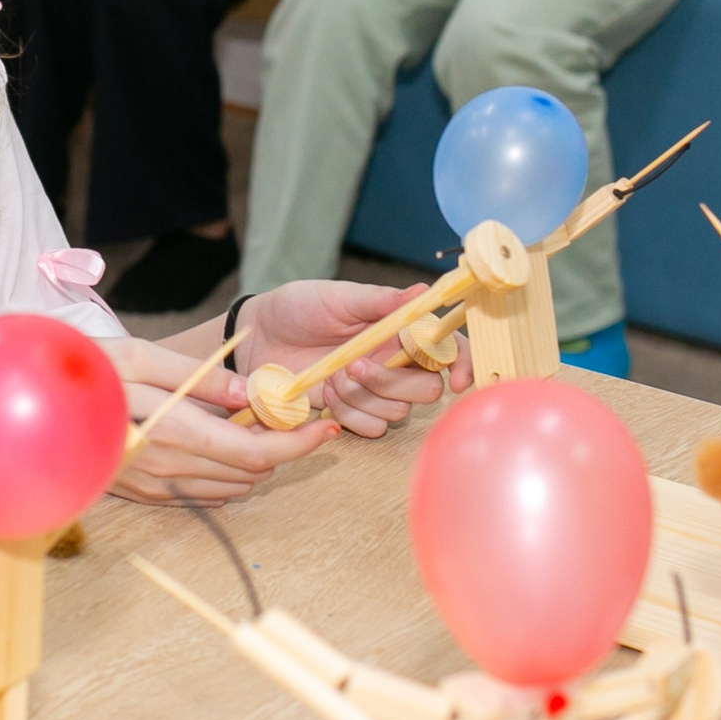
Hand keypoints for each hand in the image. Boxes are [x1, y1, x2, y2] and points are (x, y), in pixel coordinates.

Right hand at [101, 335, 338, 504]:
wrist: (27, 410)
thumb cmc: (84, 372)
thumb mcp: (139, 357)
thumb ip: (196, 376)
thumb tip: (246, 394)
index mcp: (173, 435)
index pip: (255, 453)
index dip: (298, 444)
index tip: (327, 428)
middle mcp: (167, 470)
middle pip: (249, 473)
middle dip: (280, 447)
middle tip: (292, 414)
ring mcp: (154, 488)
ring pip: (231, 487)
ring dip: (253, 460)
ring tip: (253, 422)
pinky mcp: (143, 495)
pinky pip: (203, 493)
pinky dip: (225, 472)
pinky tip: (218, 441)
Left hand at [238, 279, 471, 437]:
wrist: (257, 337)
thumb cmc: (298, 307)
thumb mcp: (337, 298)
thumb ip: (379, 301)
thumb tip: (422, 291)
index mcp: (399, 330)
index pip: (448, 348)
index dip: (462, 364)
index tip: (456, 379)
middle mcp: (393, 362)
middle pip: (426, 389)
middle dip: (392, 382)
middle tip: (353, 364)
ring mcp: (373, 390)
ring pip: (397, 412)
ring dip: (364, 397)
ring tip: (331, 376)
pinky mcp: (352, 412)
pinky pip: (372, 429)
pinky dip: (350, 415)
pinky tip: (326, 395)